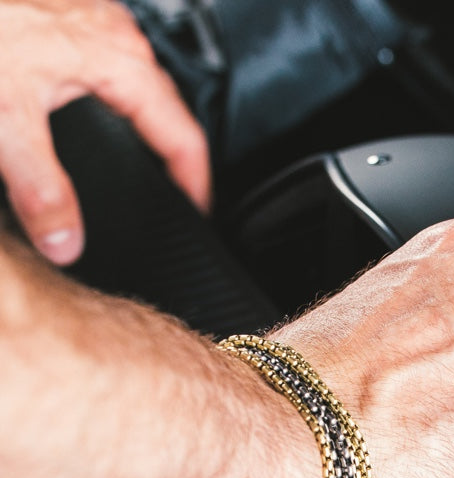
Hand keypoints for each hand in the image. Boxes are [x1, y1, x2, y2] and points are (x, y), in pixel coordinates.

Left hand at [0, 0, 209, 263]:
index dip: (198, 188)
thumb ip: (39, 187)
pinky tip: (95, 124)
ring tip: (144, 170)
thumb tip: (65, 243)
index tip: (197, 219)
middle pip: (171, 114)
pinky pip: (109, 72)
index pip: (187, 139)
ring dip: (146, 132)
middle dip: (175, 163)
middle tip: (176, 202)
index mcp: (123, 60)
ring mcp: (92, 22)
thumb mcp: (7, 116)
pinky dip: (113, 107)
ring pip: (140, 90)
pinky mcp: (66, 19)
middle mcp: (116, 36)